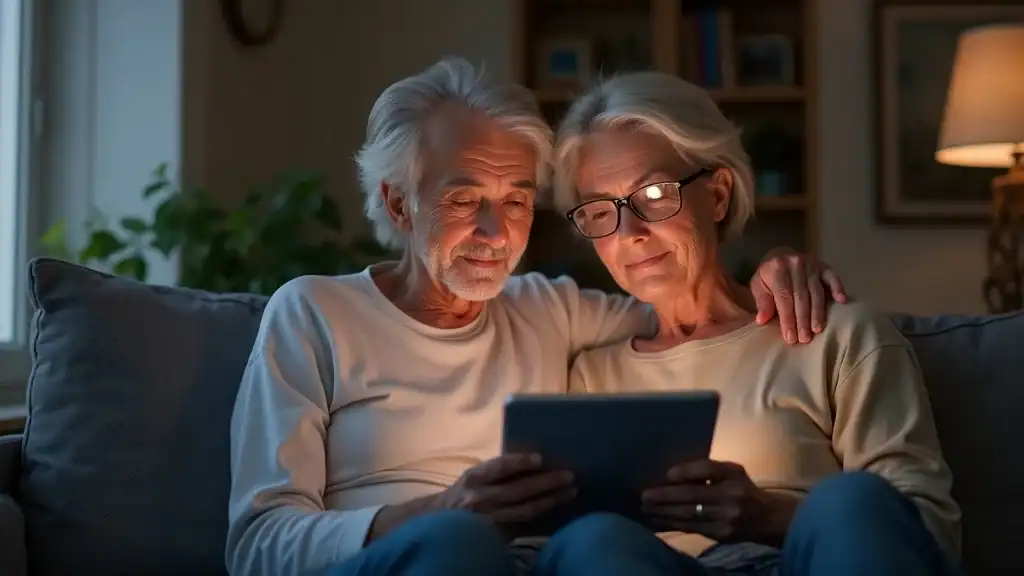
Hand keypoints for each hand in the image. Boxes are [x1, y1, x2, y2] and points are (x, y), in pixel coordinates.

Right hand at [435, 453, 575, 529]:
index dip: (520, 462)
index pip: (499, 467)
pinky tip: (556, 507)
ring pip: (525, 510)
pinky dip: (541, 515)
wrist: (441, 522)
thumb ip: (496, 471)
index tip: (540, 458)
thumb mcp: (473, 476)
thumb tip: (534, 461)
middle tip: (569, 475)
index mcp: (474, 477)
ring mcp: (488, 519)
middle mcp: (480, 498)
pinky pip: (523, 524)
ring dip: (551, 500)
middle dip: (547, 482)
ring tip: (570, 492)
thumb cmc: (464, 493)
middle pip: (518, 490)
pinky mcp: (496, 535)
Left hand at [641, 459, 796, 546]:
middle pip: (693, 495)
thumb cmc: (743, 489)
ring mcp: (726, 517)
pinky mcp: (721, 534)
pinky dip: (673, 523)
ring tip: (646, 509)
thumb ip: (708, 470)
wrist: (767, 518)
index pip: (708, 470)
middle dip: (665, 497)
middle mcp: (731, 496)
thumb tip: (673, 475)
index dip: (686, 472)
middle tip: (644, 496)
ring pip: (689, 515)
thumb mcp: (733, 471)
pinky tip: (659, 520)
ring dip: (664, 512)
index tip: (667, 474)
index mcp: (733, 475)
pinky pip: (692, 528)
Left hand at [750, 248, 847, 344]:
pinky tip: (842, 301)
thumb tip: (761, 320)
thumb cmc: (769, 276)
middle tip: (805, 338)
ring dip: (818, 312)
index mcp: (776, 268)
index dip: (787, 318)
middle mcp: (795, 264)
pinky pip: (833, 276)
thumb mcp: (758, 285)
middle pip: (801, 296)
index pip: (784, 297)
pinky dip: (838, 288)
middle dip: (803, 319)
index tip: (790, 337)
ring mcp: (811, 264)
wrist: (780, 255)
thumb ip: (762, 302)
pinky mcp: (823, 265)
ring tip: (817, 329)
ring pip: (816, 291)